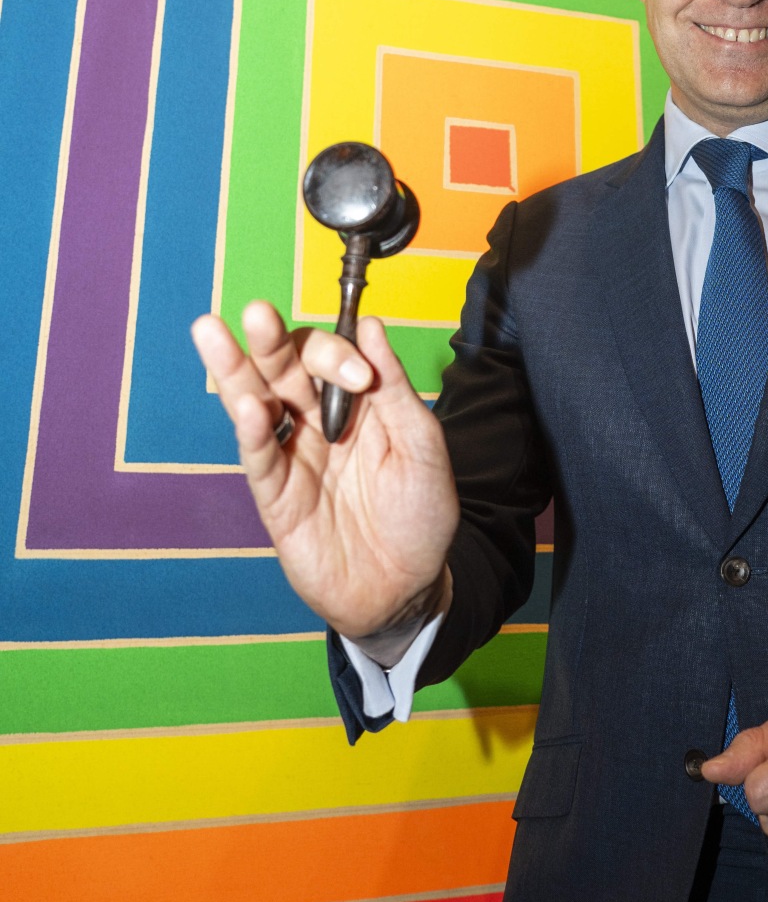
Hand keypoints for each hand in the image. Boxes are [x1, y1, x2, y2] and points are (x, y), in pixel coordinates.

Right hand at [191, 301, 459, 639]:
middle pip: (284, 371)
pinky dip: (251, 431)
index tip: (361, 376)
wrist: (409, 587)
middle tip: (259, 314)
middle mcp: (318, 423)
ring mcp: (295, 458)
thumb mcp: (421, 444)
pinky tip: (244, 404)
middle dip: (271, 342)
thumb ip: (393, 387)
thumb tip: (370, 325)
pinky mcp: (277, 497)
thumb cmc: (420, 514)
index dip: (338, 354)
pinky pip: (260, 458)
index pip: (330, 357)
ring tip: (212, 333)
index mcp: (355, 403)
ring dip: (234, 370)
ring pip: (256, 404)